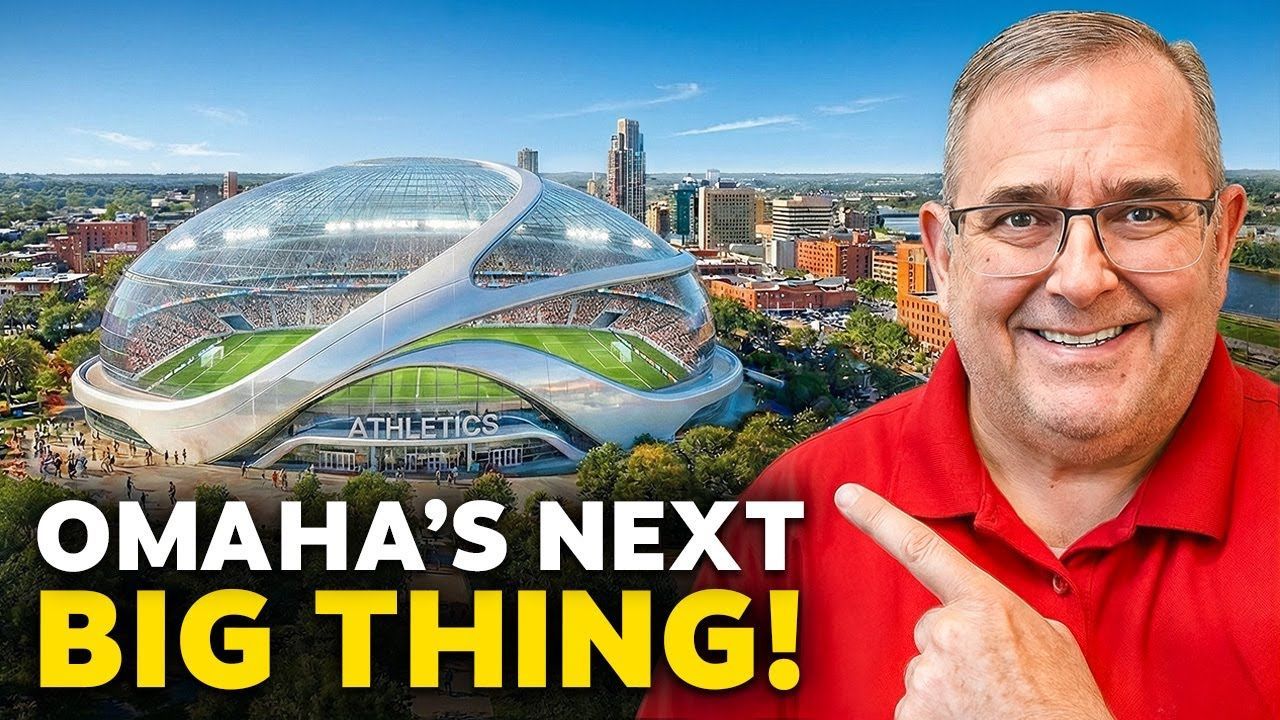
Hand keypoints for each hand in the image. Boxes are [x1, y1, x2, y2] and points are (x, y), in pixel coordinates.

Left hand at [833, 483, 1114, 719]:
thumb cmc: (1066, 705)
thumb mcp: (1053, 641)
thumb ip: (1010, 616)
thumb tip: (996, 620)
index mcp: (985, 604)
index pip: (921, 548)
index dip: (878, 517)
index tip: (847, 495)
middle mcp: (947, 631)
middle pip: (933, 630)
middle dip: (956, 650)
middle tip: (993, 676)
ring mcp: (927, 674)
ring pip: (926, 671)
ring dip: (951, 686)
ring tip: (990, 702)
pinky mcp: (912, 713)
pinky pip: (916, 707)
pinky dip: (938, 715)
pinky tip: (971, 716)